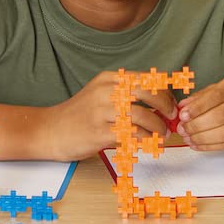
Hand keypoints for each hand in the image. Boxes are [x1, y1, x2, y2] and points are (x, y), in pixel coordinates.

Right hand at [46, 72, 176, 159]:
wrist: (51, 130)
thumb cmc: (80, 114)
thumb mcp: (100, 93)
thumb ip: (125, 93)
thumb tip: (159, 101)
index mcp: (109, 79)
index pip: (145, 79)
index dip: (163, 91)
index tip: (172, 103)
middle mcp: (106, 91)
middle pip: (147, 93)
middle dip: (165, 106)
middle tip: (172, 117)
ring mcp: (102, 111)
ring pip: (142, 116)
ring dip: (158, 127)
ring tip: (162, 134)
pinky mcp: (99, 133)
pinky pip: (131, 135)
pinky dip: (146, 140)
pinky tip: (150, 144)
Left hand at [176, 76, 223, 150]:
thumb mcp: (223, 89)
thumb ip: (203, 96)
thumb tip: (183, 105)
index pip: (216, 96)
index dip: (198, 107)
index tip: (183, 115)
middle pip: (220, 116)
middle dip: (197, 125)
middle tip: (183, 129)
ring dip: (202, 138)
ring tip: (188, 138)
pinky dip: (211, 146)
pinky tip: (198, 144)